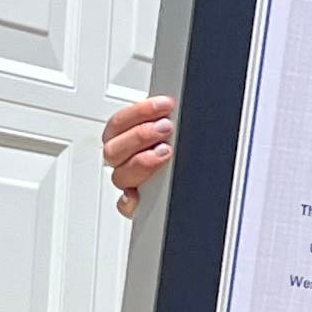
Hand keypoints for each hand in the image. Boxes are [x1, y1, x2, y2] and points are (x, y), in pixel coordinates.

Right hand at [103, 95, 174, 215]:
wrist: (199, 182)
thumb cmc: (181, 148)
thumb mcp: (175, 127)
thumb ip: (167, 117)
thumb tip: (173, 106)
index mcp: (125, 137)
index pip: (119, 122)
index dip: (140, 111)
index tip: (165, 105)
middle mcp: (123, 160)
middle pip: (113, 149)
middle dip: (140, 135)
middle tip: (165, 128)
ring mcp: (129, 182)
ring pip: (119, 175)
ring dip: (141, 161)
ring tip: (165, 153)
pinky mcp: (136, 205)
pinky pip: (125, 206)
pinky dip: (131, 200)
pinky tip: (142, 193)